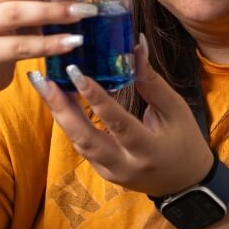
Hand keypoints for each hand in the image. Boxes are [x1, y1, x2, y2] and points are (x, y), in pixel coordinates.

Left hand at [27, 39, 213, 196]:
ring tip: (44, 85)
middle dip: (61, 108)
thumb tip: (136, 45)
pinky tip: (58, 101)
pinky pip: (81, 146)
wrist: (185, 184)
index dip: (96, 98)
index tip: (75, 72)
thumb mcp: (175, 110)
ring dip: (60, 113)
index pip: (117, 123)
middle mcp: (125, 165)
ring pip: (78, 143)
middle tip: (43, 80)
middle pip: (85, 138)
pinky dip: (69, 123)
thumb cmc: (185, 141)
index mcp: (148, 150)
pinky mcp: (102, 173)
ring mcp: (111, 172)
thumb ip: (152, 81)